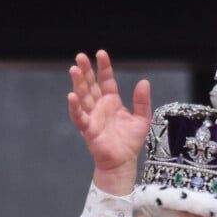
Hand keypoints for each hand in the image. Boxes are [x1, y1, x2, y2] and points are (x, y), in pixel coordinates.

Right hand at [68, 49, 151, 194]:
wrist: (124, 162)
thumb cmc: (130, 142)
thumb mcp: (141, 119)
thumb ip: (142, 101)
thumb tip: (144, 82)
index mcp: (112, 102)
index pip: (106, 80)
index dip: (103, 67)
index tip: (100, 54)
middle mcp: (100, 107)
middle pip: (90, 85)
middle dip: (85, 71)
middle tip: (80, 56)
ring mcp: (92, 117)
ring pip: (83, 97)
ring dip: (78, 83)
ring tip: (74, 69)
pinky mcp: (88, 129)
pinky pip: (79, 117)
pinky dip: (75, 107)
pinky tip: (71, 96)